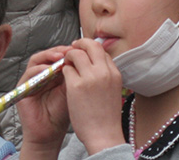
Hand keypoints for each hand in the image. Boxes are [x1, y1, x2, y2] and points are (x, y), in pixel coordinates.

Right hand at [16, 46, 71, 158]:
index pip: (58, 56)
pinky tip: (47, 70)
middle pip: (47, 55)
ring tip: (60, 57)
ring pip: (36, 60)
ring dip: (48, 57)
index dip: (68, 51)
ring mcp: (31, 80)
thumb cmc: (61, 114)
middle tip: (69, 50)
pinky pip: (28, 74)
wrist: (50, 134)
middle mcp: (41, 74)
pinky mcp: (22, 88)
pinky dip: (38, 70)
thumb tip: (82, 57)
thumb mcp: (72, 90)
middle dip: (58, 51)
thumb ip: (74, 75)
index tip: (79, 50)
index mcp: (54, 74)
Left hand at [63, 38, 124, 154]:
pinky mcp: (76, 85)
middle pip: (91, 45)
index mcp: (115, 73)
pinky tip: (63, 79)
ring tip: (65, 64)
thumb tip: (94, 65)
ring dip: (68, 57)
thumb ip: (105, 76)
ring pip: (76, 54)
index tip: (83, 53)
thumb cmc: (106, 116)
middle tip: (72, 47)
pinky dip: (63, 71)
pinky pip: (66, 69)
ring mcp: (90, 77)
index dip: (91, 50)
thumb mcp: (112, 91)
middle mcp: (104, 72)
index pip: (102, 51)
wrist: (103, 135)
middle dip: (79, 44)